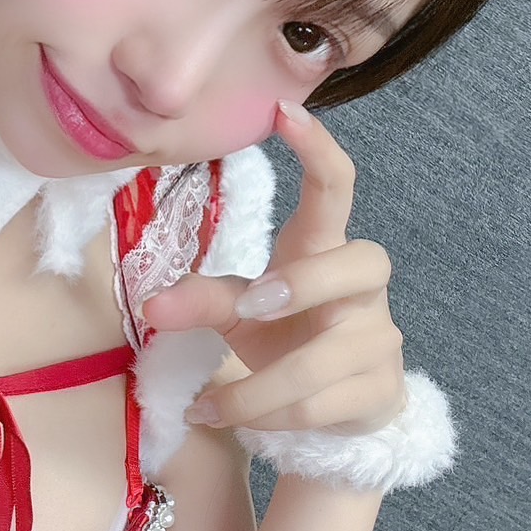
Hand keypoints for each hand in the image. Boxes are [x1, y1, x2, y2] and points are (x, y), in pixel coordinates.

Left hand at [143, 102, 405, 437]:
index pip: (336, 188)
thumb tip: (150, 306)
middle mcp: (361, 289)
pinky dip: (265, 417)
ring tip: (208, 407)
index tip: (284, 110)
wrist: (333, 416)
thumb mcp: (239, 314)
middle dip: (302, 285)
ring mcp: (378, 339)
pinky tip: (225, 419)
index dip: (317, 149)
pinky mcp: (380, 391)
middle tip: (248, 308)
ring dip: (257, 388)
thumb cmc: (285, 340)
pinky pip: (322, 405)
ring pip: (324, 358)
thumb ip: (203, 300)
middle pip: (363, 262)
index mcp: (324, 251)